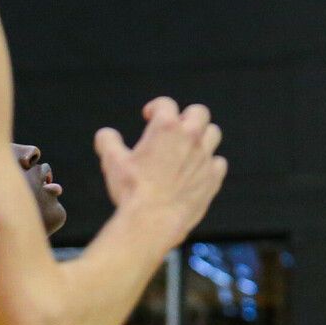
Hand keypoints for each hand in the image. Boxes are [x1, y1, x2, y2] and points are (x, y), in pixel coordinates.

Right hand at [94, 97, 226, 246]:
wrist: (153, 221)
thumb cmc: (131, 190)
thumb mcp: (111, 162)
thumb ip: (108, 141)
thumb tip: (106, 134)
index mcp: (167, 127)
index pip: (166, 103)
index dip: (155, 107)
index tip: (148, 116)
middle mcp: (191, 137)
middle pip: (198, 112)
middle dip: (186, 116)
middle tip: (174, 130)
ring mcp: (205, 157)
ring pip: (213, 133)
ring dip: (202, 136)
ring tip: (187, 148)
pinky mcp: (214, 177)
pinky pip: (218, 162)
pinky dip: (209, 164)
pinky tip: (197, 171)